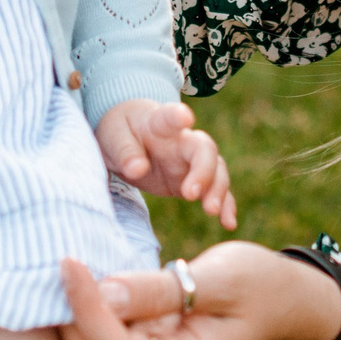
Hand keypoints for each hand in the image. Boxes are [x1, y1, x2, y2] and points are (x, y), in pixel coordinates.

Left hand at [58, 241, 340, 339]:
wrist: (282, 296)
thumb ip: (161, 291)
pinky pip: (107, 330)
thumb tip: (105, 292)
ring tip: (69, 264)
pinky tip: (87, 274)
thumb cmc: (259, 286)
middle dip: (73, 312)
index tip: (70, 263)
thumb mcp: (218, 281)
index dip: (85, 308)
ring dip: (77, 308)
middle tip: (64, 259)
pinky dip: (93, 304)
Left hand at [94, 99, 234, 229]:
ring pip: (216, 170)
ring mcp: (191, 161)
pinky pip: (215, 191)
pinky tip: (228, 223)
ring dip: (217, 190)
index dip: (178, 116)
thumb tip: (138, 169)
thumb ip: (125, 152)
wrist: (127, 138)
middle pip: (204, 148)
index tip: (184, 118)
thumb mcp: (112, 137)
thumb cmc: (120, 131)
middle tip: (191, 194)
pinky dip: (225, 206)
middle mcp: (182, 140)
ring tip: (212, 211)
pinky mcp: (194, 181)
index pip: (169, 117)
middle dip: (204, 170)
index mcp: (159, 124)